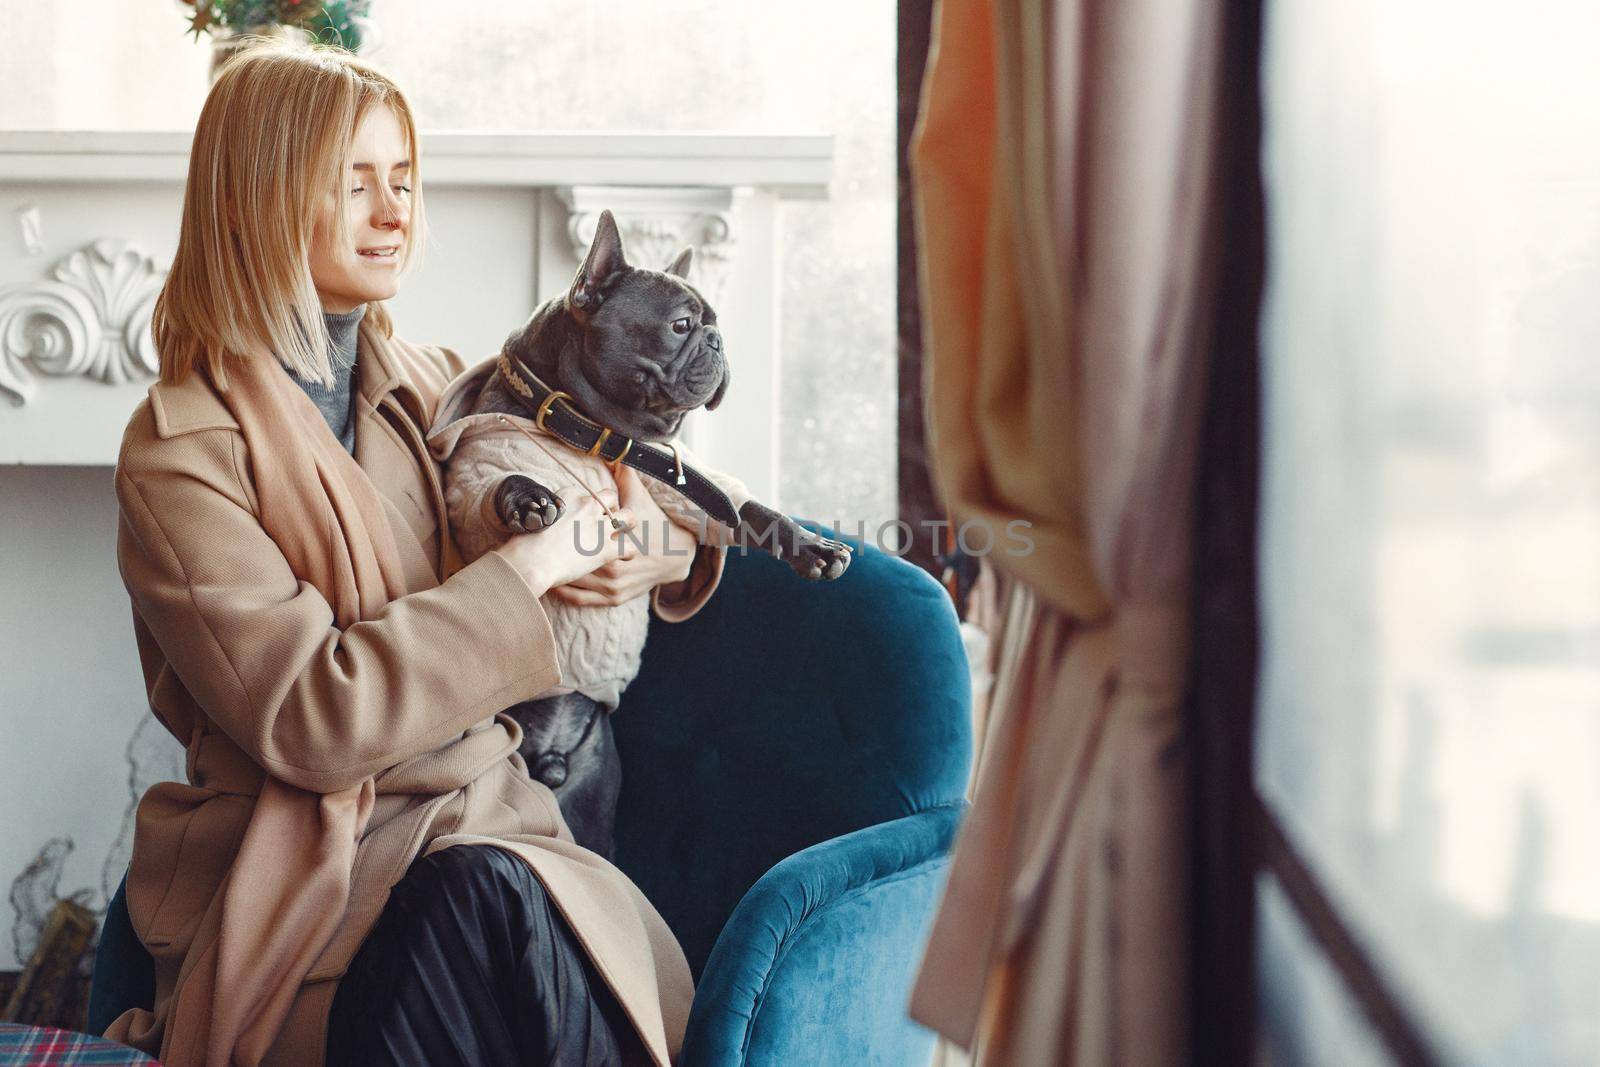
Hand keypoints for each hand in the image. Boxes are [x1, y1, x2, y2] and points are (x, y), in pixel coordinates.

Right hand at [491, 488, 636, 598]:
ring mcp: (599, 527)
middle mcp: (587, 506)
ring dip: (628, 524)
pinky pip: (629, 547)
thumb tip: (546, 523)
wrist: (529, 561)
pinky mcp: (605, 549)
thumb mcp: (533, 518)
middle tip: (606, 522)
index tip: (582, 518)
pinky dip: (628, 553)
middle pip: (610, 497)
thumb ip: (546, 516)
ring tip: (624, 534)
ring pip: (628, 517)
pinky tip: (623, 558)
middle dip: (612, 508)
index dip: (587, 507)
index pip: (586, 494)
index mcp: (568, 496)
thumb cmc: (524, 544)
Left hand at [546, 466, 698, 607]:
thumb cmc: (656, 525)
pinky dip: (565, 593)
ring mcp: (612, 586)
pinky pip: (582, 599)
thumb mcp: (640, 499)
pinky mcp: (614, 598)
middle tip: (527, 548)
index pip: (575, 541)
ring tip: (533, 566)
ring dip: (553, 576)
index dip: (556, 535)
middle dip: (550, 557)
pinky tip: (552, 585)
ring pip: (573, 583)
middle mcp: (611, 568)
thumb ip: (625, 477)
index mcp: (612, 543)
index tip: (540, 528)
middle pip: (570, 564)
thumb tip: (615, 453)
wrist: (677, 556)